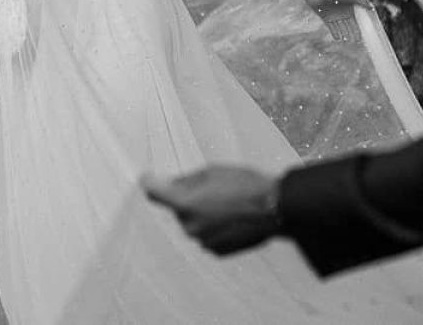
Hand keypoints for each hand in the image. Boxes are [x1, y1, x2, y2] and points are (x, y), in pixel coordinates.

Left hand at [141, 166, 279, 255]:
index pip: (153, 192)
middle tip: (213, 187)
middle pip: (178, 208)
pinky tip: (233, 217)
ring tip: (229, 202)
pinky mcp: (216, 251)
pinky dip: (215, 226)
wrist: (275, 208)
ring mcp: (203, 241)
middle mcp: (189, 226)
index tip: (148, 177)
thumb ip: (187, 180)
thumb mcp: (214, 170)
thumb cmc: (246, 185)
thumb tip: (172, 184)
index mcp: (184, 203)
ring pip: (194, 222)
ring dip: (203, 213)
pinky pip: (208, 235)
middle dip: (188, 198)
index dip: (149, 181)